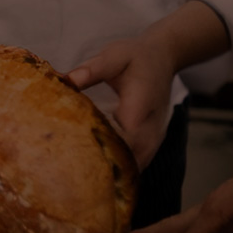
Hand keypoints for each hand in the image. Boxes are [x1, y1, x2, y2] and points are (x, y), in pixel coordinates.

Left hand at [69, 36, 175, 167]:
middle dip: (104, 168)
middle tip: (71, 174)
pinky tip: (99, 169)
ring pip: (136, 166)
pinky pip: (139, 161)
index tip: (74, 156)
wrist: (164, 58)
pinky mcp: (153, 142)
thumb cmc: (136, 56)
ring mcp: (155, 138)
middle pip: (129, 160)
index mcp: (139, 108)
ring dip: (114, 172)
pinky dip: (122, 168)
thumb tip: (68, 80)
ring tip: (82, 177)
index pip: (121, 140)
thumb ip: (93, 69)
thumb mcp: (115, 55)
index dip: (100, 150)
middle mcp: (151, 129)